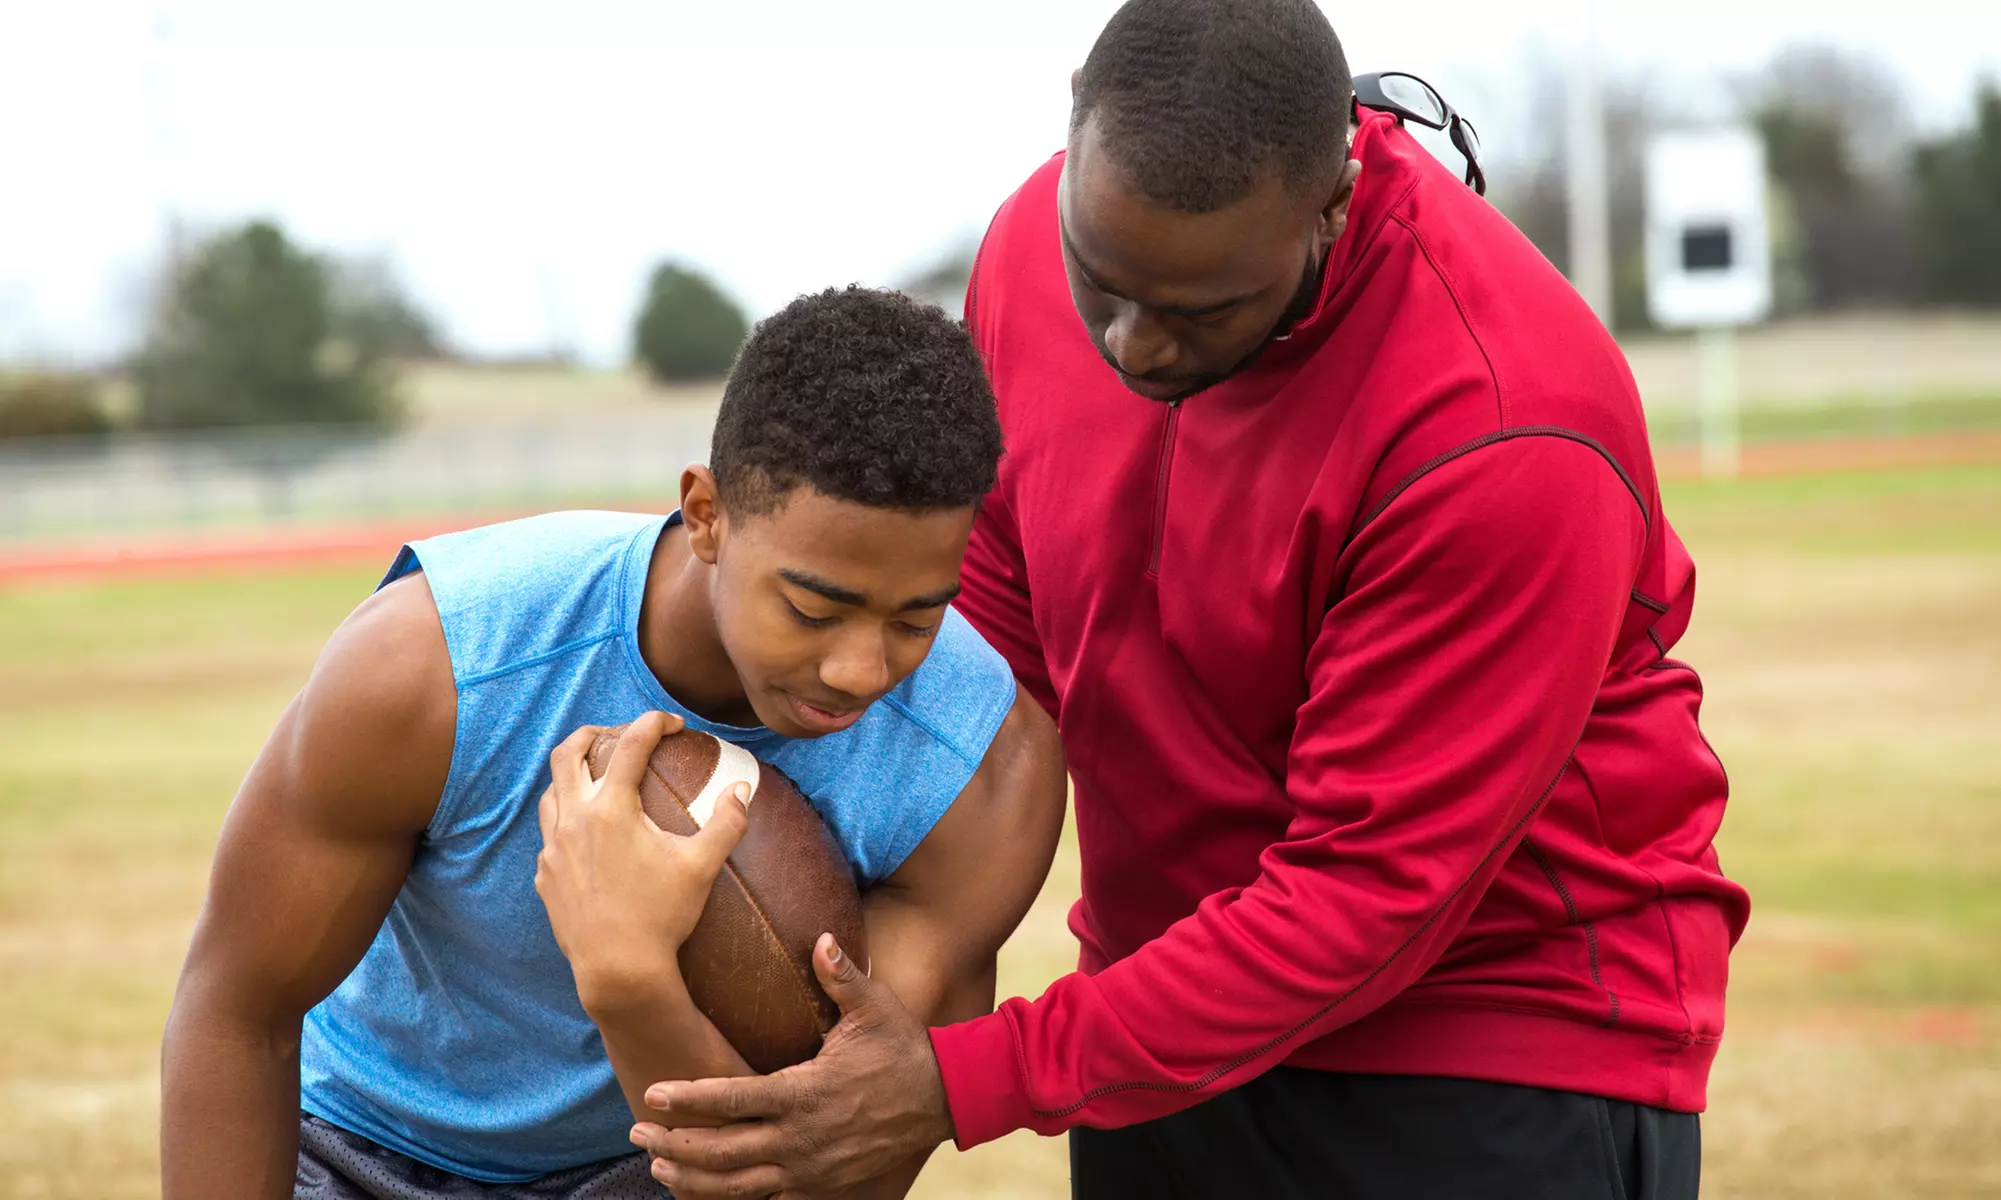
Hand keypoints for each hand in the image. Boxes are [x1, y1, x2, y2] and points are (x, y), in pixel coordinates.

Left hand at [535, 713, 750, 1004]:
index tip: (673, 724)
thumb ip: (727, 822)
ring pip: (551, 792)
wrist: (618, 969)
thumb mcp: (703, 866)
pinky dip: (568, 821)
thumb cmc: (663, 916)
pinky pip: (550, 835)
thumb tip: (744, 788)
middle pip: (568, 753)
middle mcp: (574, 820)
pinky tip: (590, 838)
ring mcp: (553, 848)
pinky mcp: (545, 875)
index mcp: (611, 808)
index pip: (631, 745)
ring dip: (573, 776)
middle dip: (594, 733)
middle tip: (618, 734)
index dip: (654, 724)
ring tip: (598, 781)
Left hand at [630, 934, 954, 1197]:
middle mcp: (801, 1139)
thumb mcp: (875, 1007)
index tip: (654, 1095)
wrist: (946, 1099)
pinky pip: (767, 1199)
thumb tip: (821, 938)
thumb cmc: (904, 1049)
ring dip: (692, 1181)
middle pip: (721, 1152)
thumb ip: (841, 975)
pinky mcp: (822, 1187)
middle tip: (638, 1134)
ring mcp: (810, 1170)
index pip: (733, 1100)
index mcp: (806, 1092)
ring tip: (659, 1170)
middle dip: (673, 1146)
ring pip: (736, 1186)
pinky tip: (704, 1192)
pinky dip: (731, 1199)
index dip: (689, 1100)